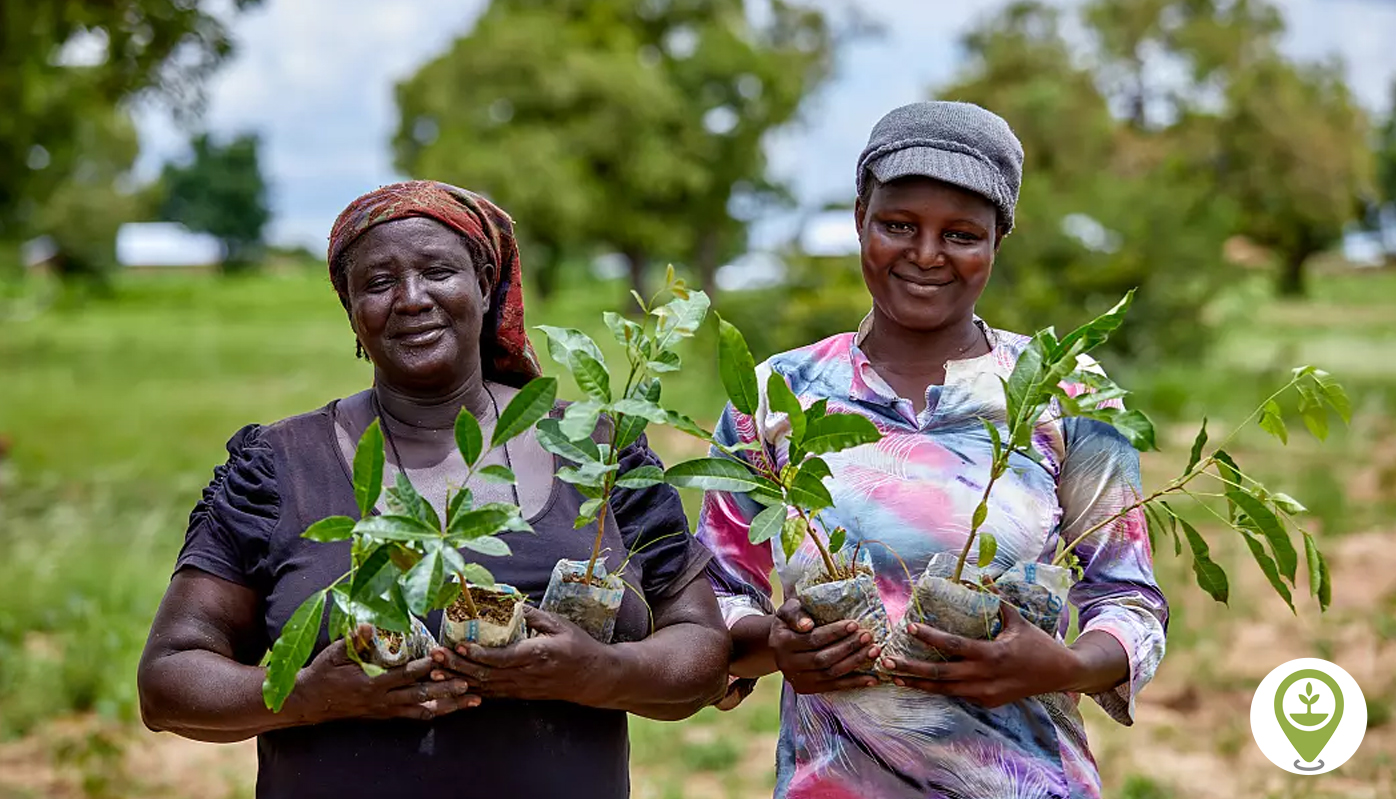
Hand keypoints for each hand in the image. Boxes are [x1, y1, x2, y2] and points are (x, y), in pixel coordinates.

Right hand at [294, 624, 478, 722]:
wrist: (310, 701)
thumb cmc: (324, 672)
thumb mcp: (335, 653)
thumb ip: (354, 640)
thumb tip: (370, 624)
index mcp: (371, 682)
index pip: (403, 674)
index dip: (424, 666)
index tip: (441, 656)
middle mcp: (382, 700)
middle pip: (420, 695)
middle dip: (445, 689)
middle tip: (469, 683)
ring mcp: (385, 710)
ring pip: (422, 709)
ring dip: (448, 705)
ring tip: (472, 701)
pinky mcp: (386, 715)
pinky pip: (414, 716)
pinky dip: (433, 712)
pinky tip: (450, 710)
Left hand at [429, 607, 610, 704]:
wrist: (593, 678)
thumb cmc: (578, 647)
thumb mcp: (559, 624)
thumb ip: (533, 614)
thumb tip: (509, 601)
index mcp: (536, 655)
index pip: (500, 658)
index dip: (477, 654)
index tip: (458, 645)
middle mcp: (525, 675)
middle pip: (485, 675)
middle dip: (456, 666)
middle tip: (434, 656)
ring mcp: (521, 688)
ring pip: (484, 687)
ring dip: (457, 679)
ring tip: (435, 671)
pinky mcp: (520, 695)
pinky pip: (491, 694)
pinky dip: (470, 690)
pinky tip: (453, 684)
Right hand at [770, 598, 878, 694]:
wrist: (781, 644)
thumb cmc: (792, 621)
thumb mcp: (788, 610)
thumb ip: (796, 613)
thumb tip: (807, 624)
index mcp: (781, 642)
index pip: (812, 639)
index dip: (835, 633)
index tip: (854, 624)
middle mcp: (787, 663)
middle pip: (822, 658)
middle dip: (849, 647)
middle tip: (868, 636)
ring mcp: (796, 679)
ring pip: (830, 673)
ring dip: (855, 663)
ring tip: (873, 651)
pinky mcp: (806, 689)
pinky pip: (833, 687)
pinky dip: (854, 683)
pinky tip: (871, 678)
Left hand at [879, 605, 1081, 706]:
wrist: (1060, 674)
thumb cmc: (1038, 643)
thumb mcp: (1017, 618)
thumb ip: (995, 599)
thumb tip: (980, 575)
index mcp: (993, 653)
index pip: (954, 645)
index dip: (930, 637)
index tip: (909, 627)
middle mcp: (986, 677)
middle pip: (941, 675)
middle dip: (911, 668)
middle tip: (886, 660)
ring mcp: (986, 694)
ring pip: (944, 691)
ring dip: (917, 684)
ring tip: (893, 676)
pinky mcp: (987, 703)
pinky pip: (957, 696)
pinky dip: (937, 689)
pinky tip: (917, 682)